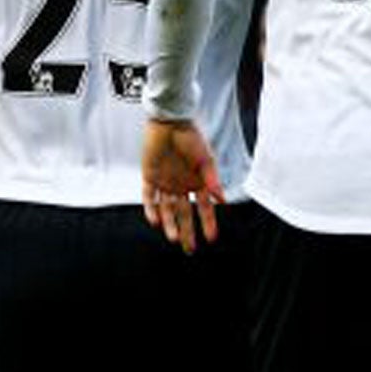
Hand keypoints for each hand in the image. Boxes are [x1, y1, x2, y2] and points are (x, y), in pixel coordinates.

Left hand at [141, 118, 223, 253]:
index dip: (208, 223)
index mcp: (198, 183)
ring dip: (170, 224)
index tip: (212, 238)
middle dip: (187, 232)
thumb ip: (212, 180)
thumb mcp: (205, 159)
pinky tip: (155, 221)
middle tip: (189, 249)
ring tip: (173, 238)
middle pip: (185, 214)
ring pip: (167, 209)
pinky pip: (149, 196)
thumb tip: (221, 199)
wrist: (169, 121)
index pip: (204, 208)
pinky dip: (151, 208)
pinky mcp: (150, 176)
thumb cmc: (191, 138)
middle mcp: (182, 186)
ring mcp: (165, 183)